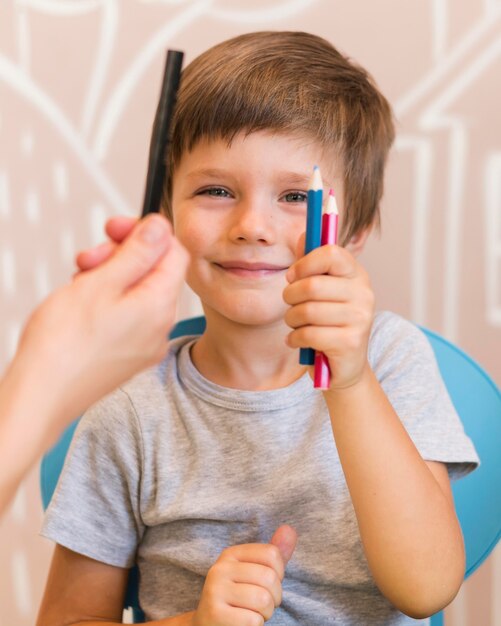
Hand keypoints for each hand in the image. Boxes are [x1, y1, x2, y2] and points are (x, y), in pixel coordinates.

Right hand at [12, 214, 188, 431]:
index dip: (148, 234)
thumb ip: (137, 252)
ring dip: (110, 277)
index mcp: (159, 305)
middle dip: (122, 256)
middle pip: (154, 273)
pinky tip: (82, 304)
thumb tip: (160, 228)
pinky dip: (108, 301)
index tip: (117, 228)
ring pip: (137, 293)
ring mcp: (145, 344)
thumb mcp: (101, 282)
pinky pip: (128, 316)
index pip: (175, 253)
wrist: (42, 396)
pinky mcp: (129, 355)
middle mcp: (160, 327)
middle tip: (89, 258)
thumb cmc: (63, 345)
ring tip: (79, 282)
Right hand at [193, 525, 296, 625]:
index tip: (267, 585)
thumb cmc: (239, 601)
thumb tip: (289, 529)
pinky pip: (253, 620)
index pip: (271, 554)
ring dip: (265, 614)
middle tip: (260, 605)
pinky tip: (242, 624)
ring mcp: (215, 591)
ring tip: (252, 614)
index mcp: (230, 554)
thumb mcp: (255, 574)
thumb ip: (273, 555)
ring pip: (263, 600)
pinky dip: (255, 625)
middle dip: (274, 598)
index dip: (279, 574)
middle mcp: (220, 568)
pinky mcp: (215, 614)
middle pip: (269, 577)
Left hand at [283, 240, 374, 390]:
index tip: (292, 276)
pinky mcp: (350, 342)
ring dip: (291, 319)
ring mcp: (360, 319)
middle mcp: (364, 294)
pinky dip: (294, 339)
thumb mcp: (320, 291)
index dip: (305, 263)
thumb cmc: (327, 323)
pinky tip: (297, 341)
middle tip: (290, 305)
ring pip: (307, 311)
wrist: (344, 366)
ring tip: (296, 324)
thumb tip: (303, 236)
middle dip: (290, 296)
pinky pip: (308, 334)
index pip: (332, 253)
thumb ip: (310, 263)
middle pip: (312, 285)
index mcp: (356, 275)